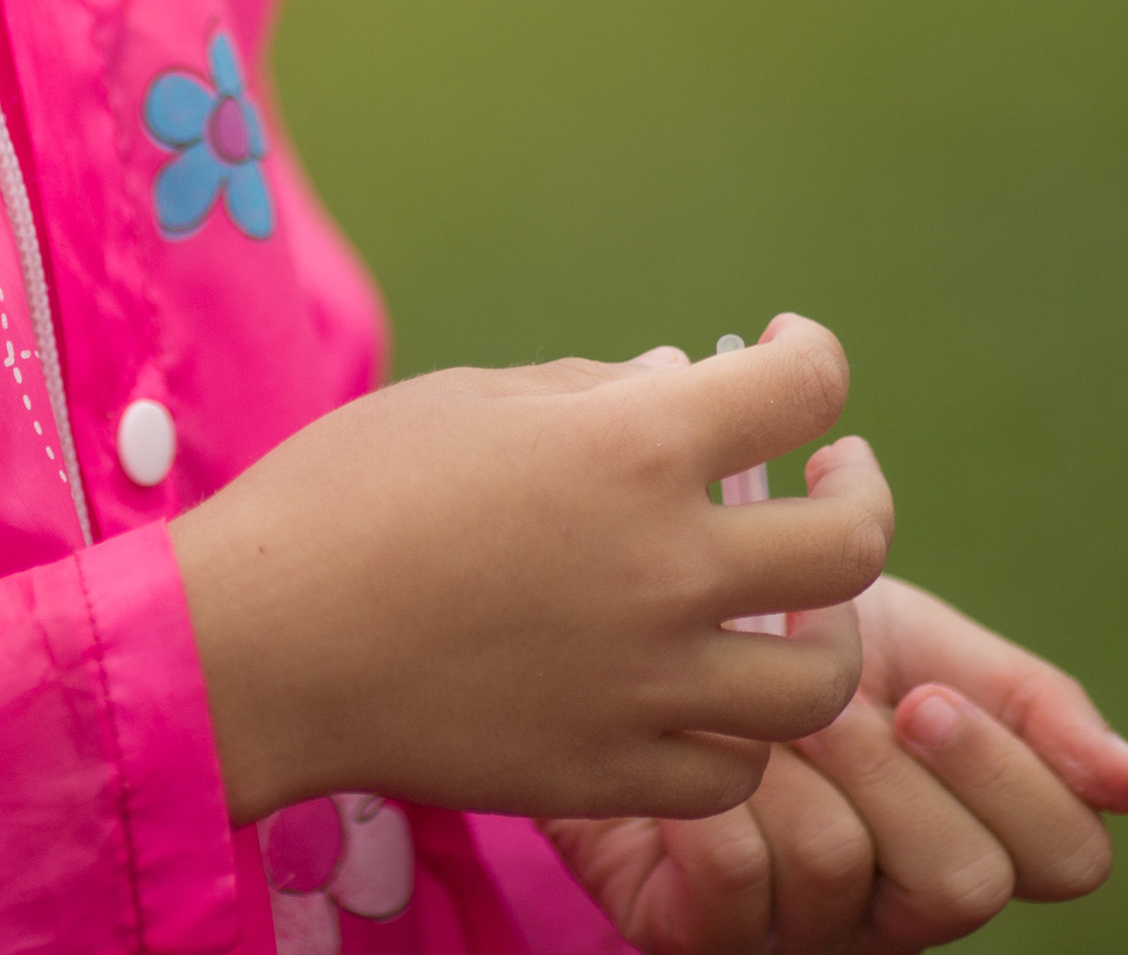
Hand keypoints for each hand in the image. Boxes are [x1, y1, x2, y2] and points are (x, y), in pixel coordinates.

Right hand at [168, 314, 888, 824]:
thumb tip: (685, 387)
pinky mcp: (612, 773)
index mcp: (630, 447)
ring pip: (821, 681)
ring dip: (823, 632)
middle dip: (860, 495)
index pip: (802, 389)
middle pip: (852, 545)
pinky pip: (735, 769)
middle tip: (834, 476)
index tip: (789, 354)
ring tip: (792, 604)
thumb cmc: (348, 489)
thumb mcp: (475, 397)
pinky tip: (710, 690)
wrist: (267, 641)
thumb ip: (597, 392)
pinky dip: (740, 729)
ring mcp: (648, 684)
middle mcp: (665, 567)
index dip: (812, 358)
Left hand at [546, 572, 1127, 947]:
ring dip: (791, 756)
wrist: (627, 610)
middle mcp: (899, 901)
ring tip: (743, 693)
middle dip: (892, 764)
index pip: (1066, 856)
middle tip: (835, 689)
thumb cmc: (782, 624)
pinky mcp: (705, 934)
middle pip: (964, 880)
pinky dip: (712, 789)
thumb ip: (1022, 696)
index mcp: (970, 827)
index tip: (931, 693)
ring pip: (845, 868)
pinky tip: (687, 737)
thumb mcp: (911, 637)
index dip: (1010, 776)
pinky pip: (739, 883)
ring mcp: (806, 929)